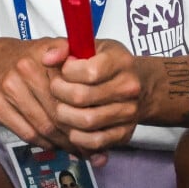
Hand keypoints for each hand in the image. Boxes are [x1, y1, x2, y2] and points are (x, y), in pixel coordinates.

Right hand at [0, 37, 77, 151]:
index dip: (84, 111)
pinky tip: (52, 142)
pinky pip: (26, 134)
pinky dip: (43, 143)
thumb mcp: (51, 46)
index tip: (95, 124)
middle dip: (75, 131)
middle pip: (57, 112)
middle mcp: (22, 70)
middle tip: (88, 144)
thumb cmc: (28, 59)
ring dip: (60, 141)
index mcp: (40, 56)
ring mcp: (7, 89)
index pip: (69, 91)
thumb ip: (71, 51)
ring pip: (43, 126)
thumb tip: (86, 63)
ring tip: (73, 146)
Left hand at [45, 39, 140, 155]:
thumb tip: (47, 59)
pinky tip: (71, 126)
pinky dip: (77, 137)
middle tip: (55, 88)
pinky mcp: (125, 133)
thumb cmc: (107, 62)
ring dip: (65, 116)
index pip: (89, 72)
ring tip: (60, 106)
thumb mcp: (89, 46)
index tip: (64, 69)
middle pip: (82, 97)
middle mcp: (128, 87)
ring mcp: (128, 112)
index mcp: (120, 61)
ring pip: (86, 121)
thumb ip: (64, 47)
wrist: (140, 85)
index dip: (67, 71)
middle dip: (59, 93)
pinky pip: (95, 141)